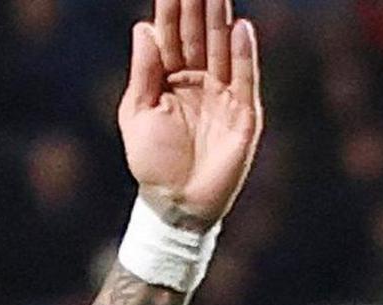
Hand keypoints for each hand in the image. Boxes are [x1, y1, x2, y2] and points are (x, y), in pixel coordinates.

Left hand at [121, 0, 262, 225]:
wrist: (175, 205)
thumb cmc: (152, 163)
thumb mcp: (137, 113)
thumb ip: (144, 71)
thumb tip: (142, 27)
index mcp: (170, 78)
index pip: (172, 34)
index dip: (172, 6)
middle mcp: (199, 80)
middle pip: (200, 33)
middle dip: (199, 3)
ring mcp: (223, 94)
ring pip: (223, 48)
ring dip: (221, 18)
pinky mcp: (243, 114)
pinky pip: (245, 77)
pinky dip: (244, 54)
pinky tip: (241, 28)